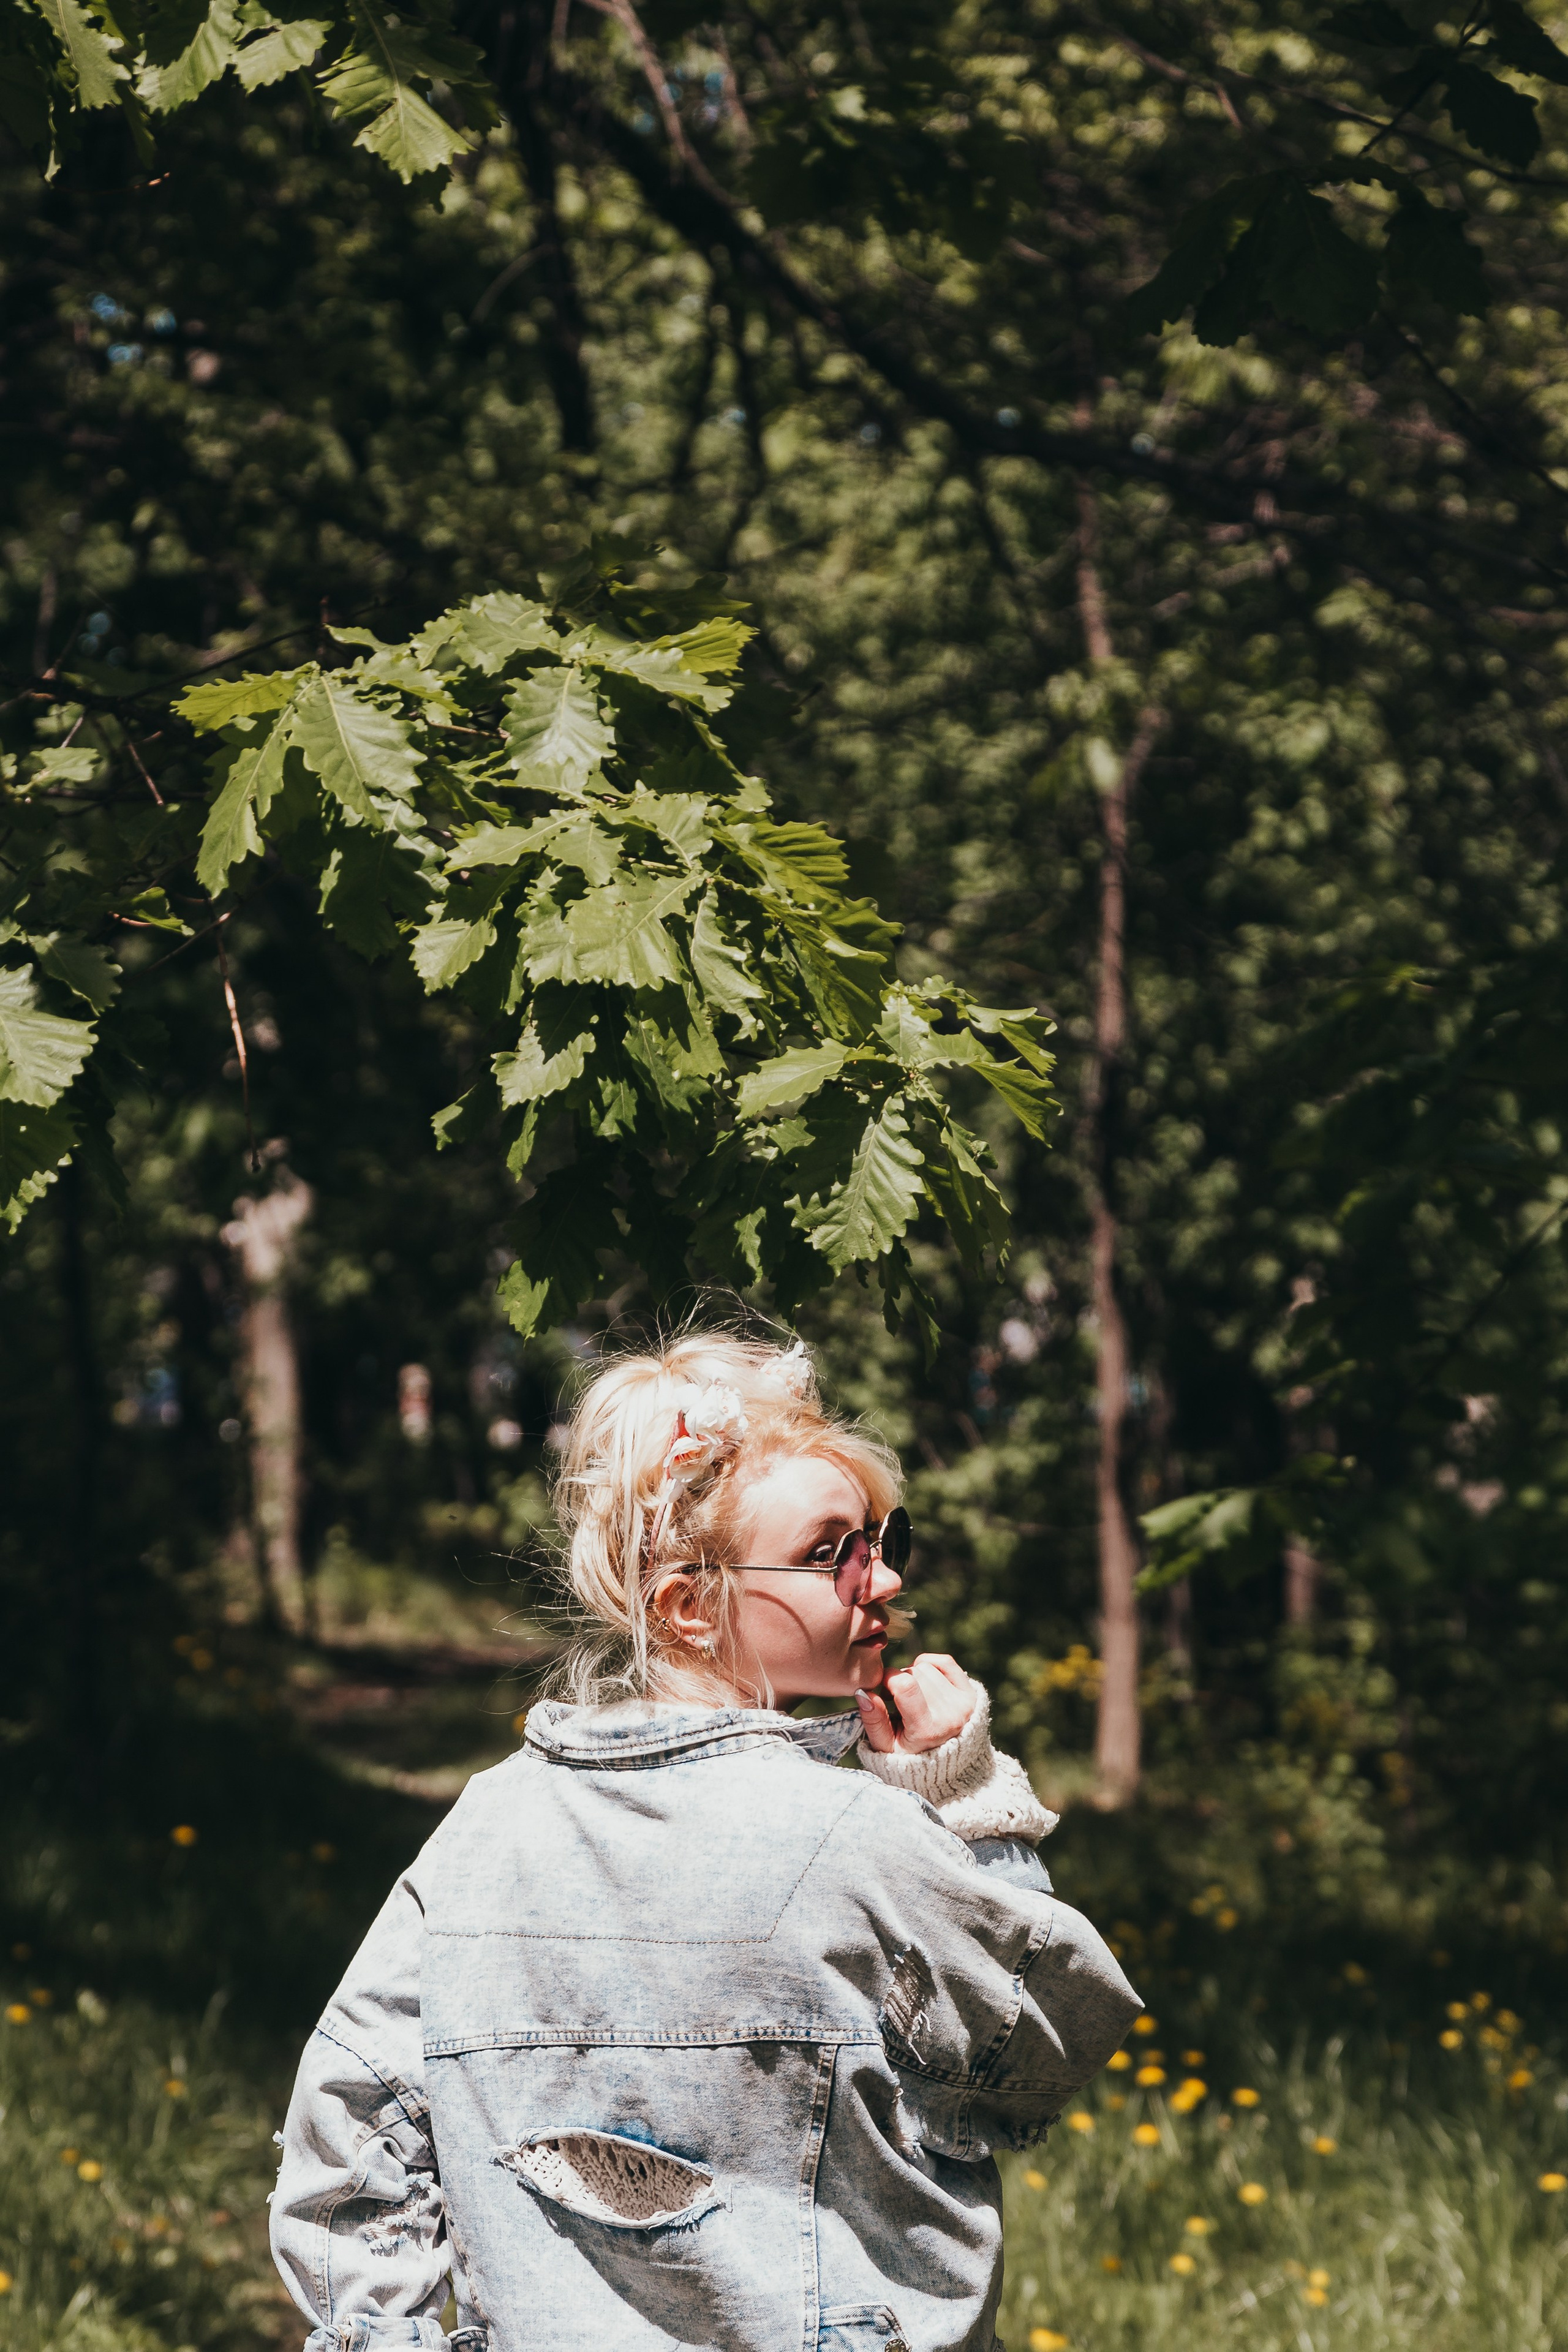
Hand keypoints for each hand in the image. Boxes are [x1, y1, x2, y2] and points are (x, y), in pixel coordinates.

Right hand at [856, 1652, 974, 1754]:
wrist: (949, 1767)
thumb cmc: (910, 1757)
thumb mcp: (886, 1747)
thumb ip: (874, 1720)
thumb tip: (863, 1692)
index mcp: (928, 1731)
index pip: (905, 1685)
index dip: (887, 1679)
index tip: (883, 1690)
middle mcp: (950, 1716)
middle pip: (914, 1673)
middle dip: (900, 1680)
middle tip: (898, 1701)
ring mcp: (964, 1704)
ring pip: (927, 1667)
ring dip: (915, 1676)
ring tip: (913, 1698)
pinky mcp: (971, 1694)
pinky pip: (945, 1662)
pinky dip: (930, 1665)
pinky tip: (924, 1683)